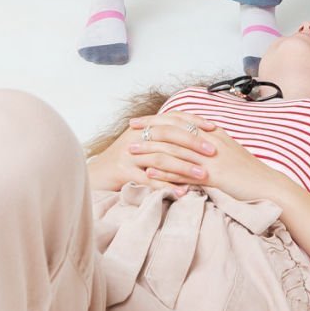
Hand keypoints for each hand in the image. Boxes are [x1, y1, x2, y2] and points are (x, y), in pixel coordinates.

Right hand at [87, 112, 219, 194]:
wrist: (95, 174)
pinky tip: (182, 192)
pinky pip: (149, 179)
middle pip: (169, 136)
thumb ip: (163, 137)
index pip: (173, 118)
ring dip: (184, 167)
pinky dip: (167, 186)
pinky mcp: (123, 172)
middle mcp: (136, 136)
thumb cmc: (125, 160)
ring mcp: (128, 154)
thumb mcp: (143, 143)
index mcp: (144, 126)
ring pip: (161, 158)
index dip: (194, 122)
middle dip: (193, 144)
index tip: (214, 129)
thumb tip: (195, 133)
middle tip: (213, 153)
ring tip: (202, 175)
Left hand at [135, 111, 289, 203]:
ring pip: (174, 150)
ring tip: (132, 151)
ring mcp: (211, 158)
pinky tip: (148, 174)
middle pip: (173, 130)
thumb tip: (190, 144)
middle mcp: (210, 140)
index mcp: (213, 132)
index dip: (157, 119)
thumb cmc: (248, 173)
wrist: (268, 187)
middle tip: (128, 130)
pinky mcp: (212, 176)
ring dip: (150, 150)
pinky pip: (182, 173)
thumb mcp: (228, 153)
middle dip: (148, 129)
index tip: (139, 120)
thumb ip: (208, 146)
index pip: (180, 120)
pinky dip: (164, 173)